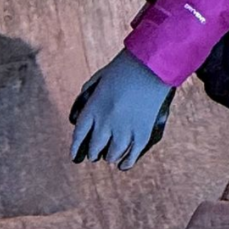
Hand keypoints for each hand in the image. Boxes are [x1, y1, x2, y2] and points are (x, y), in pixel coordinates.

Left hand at [69, 49, 173, 169]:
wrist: (152, 64)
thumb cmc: (126, 65)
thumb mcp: (101, 77)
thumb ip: (90, 93)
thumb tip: (83, 108)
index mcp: (93, 107)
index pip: (79, 135)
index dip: (76, 147)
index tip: (75, 155)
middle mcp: (106, 122)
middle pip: (95, 148)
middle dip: (94, 153)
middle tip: (95, 155)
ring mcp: (124, 129)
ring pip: (112, 155)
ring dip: (110, 156)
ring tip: (110, 156)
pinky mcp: (143, 132)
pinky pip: (132, 155)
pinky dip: (126, 162)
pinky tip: (123, 165)